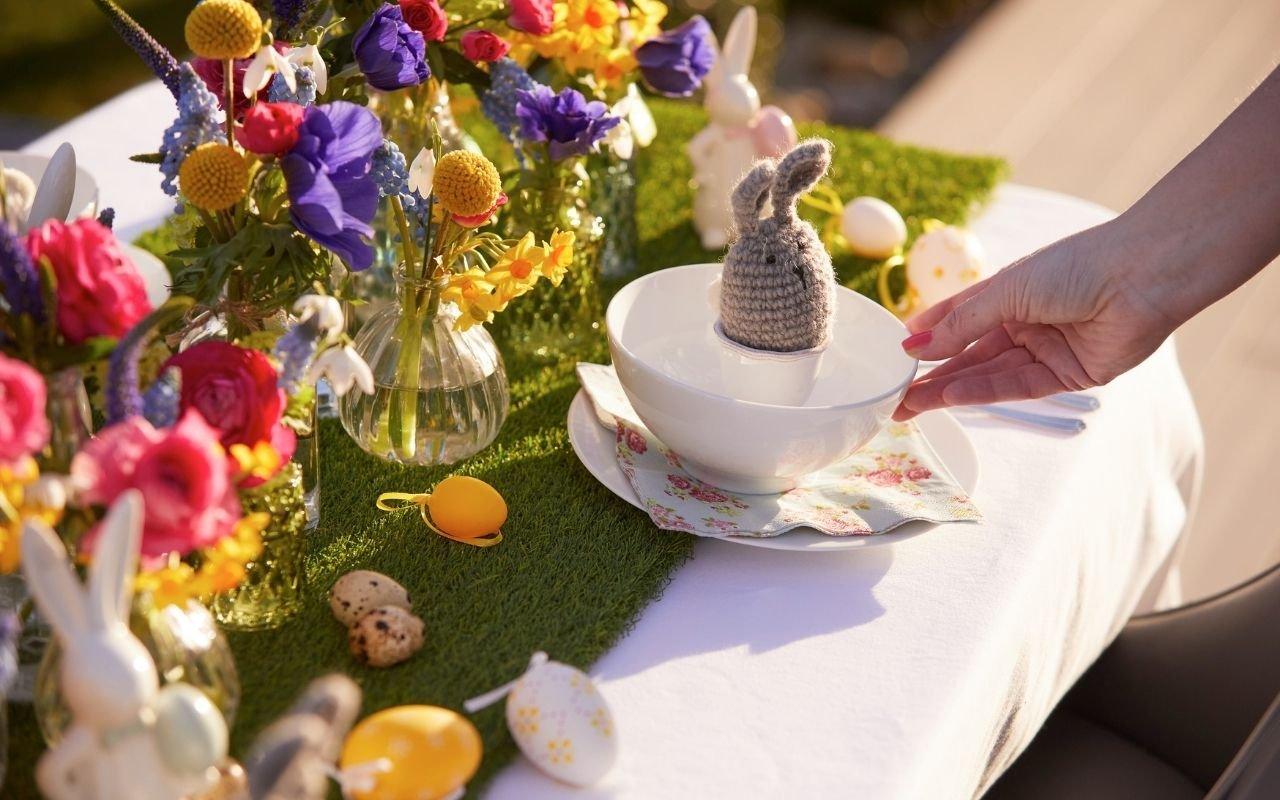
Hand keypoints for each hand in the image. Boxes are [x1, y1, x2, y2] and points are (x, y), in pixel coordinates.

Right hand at [893, 220, 1181, 420]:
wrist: (1141, 275)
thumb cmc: (1075, 267)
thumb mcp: (1006, 291)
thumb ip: (961, 325)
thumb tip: (915, 346)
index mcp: (1010, 294)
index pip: (959, 320)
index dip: (928, 337)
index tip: (896, 355)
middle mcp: (1026, 323)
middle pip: (970, 356)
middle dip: (931, 376)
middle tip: (895, 397)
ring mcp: (1046, 350)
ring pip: (988, 376)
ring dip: (948, 389)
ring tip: (909, 403)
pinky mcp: (1068, 375)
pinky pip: (1017, 387)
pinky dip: (982, 392)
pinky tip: (949, 395)